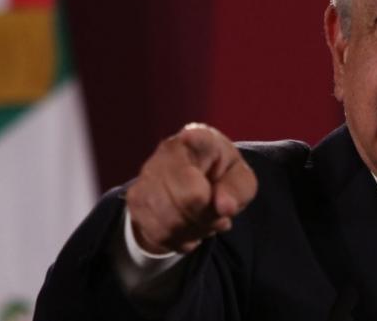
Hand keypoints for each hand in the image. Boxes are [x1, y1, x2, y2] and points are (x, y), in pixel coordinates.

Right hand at [125, 123, 257, 253]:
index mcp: (199, 138)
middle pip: (187, 198)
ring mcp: (146, 175)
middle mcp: (167, 152)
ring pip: (170, 221)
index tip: (190, 137)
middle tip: (218, 217)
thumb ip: (239, 190)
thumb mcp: (241, 179)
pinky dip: (177, 238)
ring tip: (203, 221)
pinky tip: (187, 227)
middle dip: (207, 216)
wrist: (192, 185)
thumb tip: (224, 207)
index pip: (194, 138)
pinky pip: (157, 232)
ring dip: (193, 230)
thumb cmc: (220, 177)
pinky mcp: (134, 199)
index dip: (192, 139)